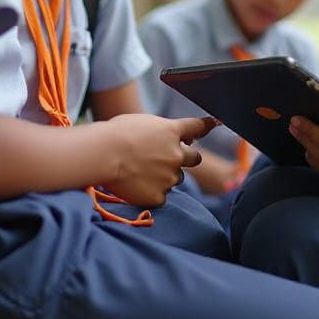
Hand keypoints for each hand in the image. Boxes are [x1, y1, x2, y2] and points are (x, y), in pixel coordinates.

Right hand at [100, 114, 214, 206]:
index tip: (214, 123)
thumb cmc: (116, 134)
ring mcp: (169, 176)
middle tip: (171, 160)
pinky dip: (152, 192)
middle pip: (195, 158)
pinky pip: (161, 196)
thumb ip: (160, 131)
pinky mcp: (159, 195)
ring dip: (166, 176)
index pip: (197, 127)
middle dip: (187, 158)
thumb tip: (170, 136)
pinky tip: (136, 186)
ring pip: (176, 178)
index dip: (206, 126)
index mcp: (172, 132)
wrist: (104, 155)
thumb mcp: (142, 123)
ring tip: (142, 172)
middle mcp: (177, 154)